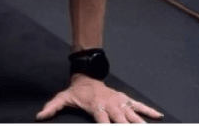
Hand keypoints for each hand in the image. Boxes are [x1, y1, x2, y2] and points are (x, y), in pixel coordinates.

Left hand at [37, 75, 163, 122]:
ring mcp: (120, 102)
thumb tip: (40, 116)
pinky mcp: (125, 99)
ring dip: (140, 123)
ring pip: (133, 114)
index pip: (104, 122)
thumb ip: (52, 108)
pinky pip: (138, 105)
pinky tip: (158, 117)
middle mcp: (111, 106)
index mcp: (97, 108)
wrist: (88, 77)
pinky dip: (149, 111)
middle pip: (122, 120)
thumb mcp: (62, 98)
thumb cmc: (77, 92)